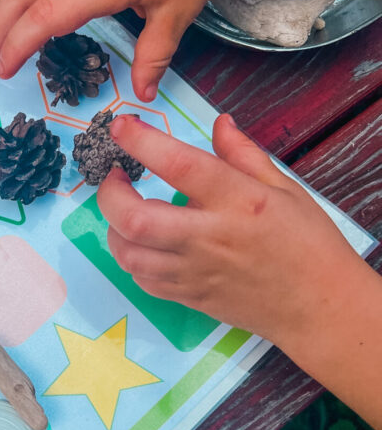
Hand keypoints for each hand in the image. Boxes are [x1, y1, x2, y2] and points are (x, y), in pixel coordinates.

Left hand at [97, 113, 366, 344]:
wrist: (318, 306)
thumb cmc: (307, 244)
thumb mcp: (285, 188)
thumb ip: (244, 155)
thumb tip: (219, 123)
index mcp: (237, 201)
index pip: (179, 165)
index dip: (142, 143)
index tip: (120, 126)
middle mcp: (208, 237)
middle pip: (135, 219)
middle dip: (110, 195)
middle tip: (115, 178)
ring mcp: (193, 272)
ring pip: (129, 255)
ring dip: (114, 228)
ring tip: (124, 211)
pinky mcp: (188, 297)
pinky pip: (142, 280)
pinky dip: (132, 258)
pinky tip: (142, 243)